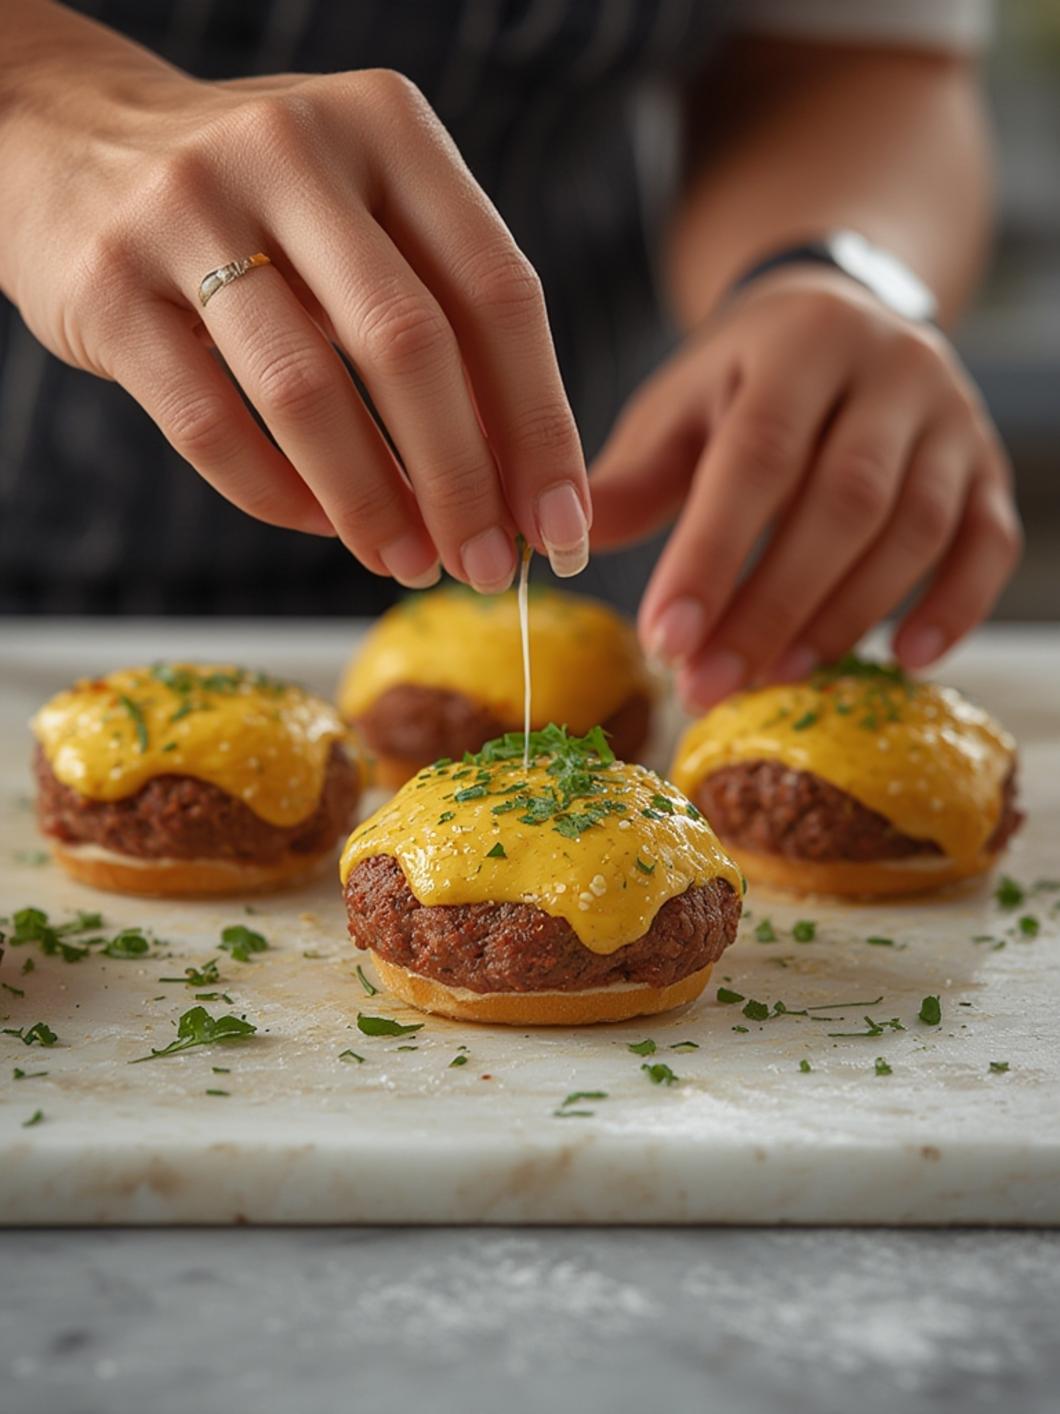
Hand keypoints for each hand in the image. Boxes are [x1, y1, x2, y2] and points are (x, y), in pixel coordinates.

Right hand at [0, 10, 587, 589]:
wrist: (71, 142)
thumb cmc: (263, 206)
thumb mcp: (367, 215)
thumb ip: (446, 318)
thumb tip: (525, 483)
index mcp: (388, 128)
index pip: (497, 291)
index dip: (541, 423)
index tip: (564, 526)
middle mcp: (293, 149)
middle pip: (409, 344)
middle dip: (464, 481)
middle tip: (490, 567)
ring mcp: (187, 208)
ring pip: (305, 391)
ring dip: (372, 503)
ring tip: (408, 564)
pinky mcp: (106, 284)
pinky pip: (209, 422)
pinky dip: (276, 494)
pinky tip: (320, 525)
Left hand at [589, 267, 1020, 705]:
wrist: (841, 319)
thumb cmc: (741, 382)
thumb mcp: (678, 408)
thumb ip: (631, 478)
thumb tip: (562, 546)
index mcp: (798, 342)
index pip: (757, 457)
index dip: (712, 554)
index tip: (665, 639)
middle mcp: (890, 369)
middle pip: (842, 501)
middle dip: (772, 605)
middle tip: (708, 684)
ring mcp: (952, 417)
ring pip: (915, 528)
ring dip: (845, 616)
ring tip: (775, 678)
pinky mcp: (988, 466)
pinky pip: (989, 542)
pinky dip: (955, 606)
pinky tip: (905, 661)